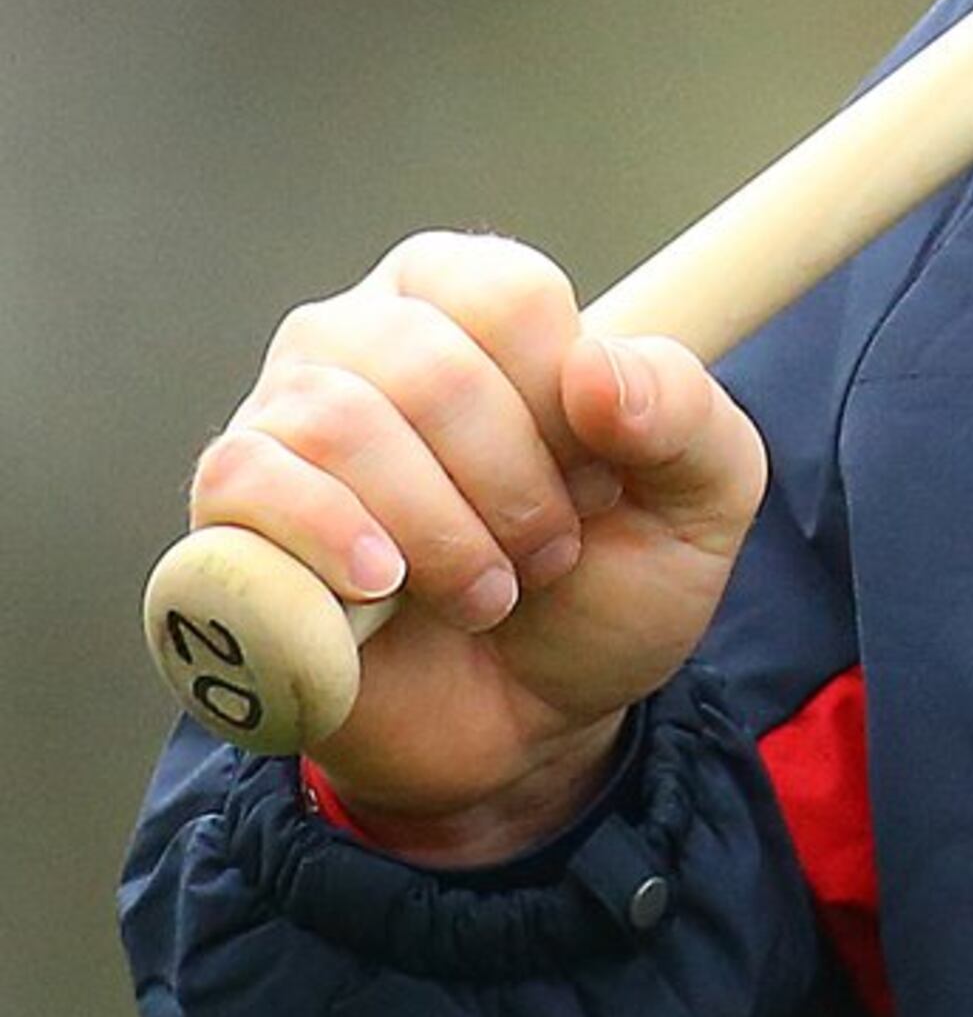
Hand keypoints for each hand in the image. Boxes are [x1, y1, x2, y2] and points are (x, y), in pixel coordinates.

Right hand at [183, 232, 767, 860]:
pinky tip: (384, 586)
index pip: (512, 297)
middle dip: (512, 486)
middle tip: (546, 556)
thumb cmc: (608, 581)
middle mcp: (362, 333)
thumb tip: (594, 368)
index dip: (568, 408)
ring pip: (339, 424)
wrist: (527, 722)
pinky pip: (244, 481)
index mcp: (470, 294)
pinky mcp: (230, 514)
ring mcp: (282, 416)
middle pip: (429, 366)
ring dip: (440, 532)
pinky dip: (328, 539)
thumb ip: (683, 413)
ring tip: (487, 594)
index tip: (594, 482)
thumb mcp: (700, 498)